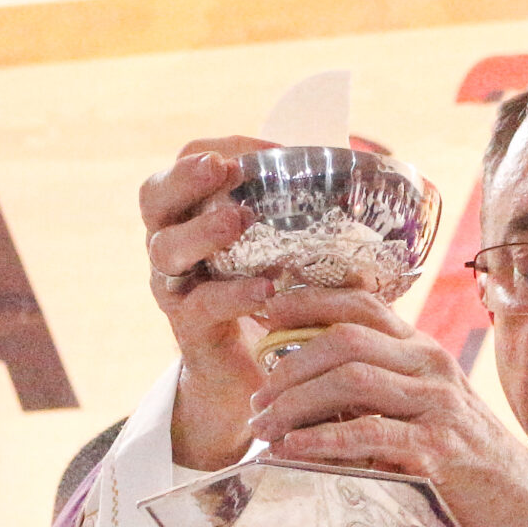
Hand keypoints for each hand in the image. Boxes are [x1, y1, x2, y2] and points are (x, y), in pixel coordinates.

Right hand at [140, 140, 279, 469]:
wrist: (251, 376)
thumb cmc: (277, 296)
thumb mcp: (289, 246)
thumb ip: (309, 210)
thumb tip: (372, 169)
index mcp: (196, 212)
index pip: (188, 162)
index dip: (219, 150)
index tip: (264, 153)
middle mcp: (174, 243)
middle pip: (155, 198)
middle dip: (185, 178)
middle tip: (219, 170)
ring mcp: (175, 286)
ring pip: (167, 250)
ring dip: (202, 231)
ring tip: (237, 221)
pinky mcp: (190, 329)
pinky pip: (200, 305)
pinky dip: (232, 294)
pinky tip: (264, 288)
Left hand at [246, 287, 527, 526]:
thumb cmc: (467, 458)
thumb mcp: (427, 407)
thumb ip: (382, 390)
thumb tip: (309, 388)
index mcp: (424, 350)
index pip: (362, 303)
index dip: (308, 303)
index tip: (264, 315)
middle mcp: (431, 366)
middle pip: (346, 339)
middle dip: (289, 365)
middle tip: (258, 398)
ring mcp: (437, 404)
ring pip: (351, 380)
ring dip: (296, 402)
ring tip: (265, 427)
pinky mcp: (437, 448)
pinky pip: (368, 433)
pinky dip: (321, 439)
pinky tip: (292, 448)